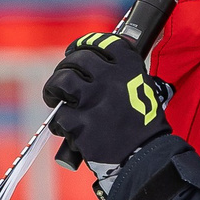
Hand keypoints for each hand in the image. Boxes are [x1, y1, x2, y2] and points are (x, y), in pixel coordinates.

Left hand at [43, 32, 168, 171]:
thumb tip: (97, 64)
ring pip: (61, 82)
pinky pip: (60, 117)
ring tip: (54, 97)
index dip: (83, 44)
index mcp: (129, 67)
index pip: (100, 42)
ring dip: (53, 89)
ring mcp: (95, 101)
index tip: (74, 51)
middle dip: (64, 68)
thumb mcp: (144, 89)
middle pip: (76, 60)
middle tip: (62, 81)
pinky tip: (67, 129)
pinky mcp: (82, 124)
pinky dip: (60, 124)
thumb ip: (123, 74)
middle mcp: (111, 78)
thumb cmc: (144, 126)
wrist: (145, 158)